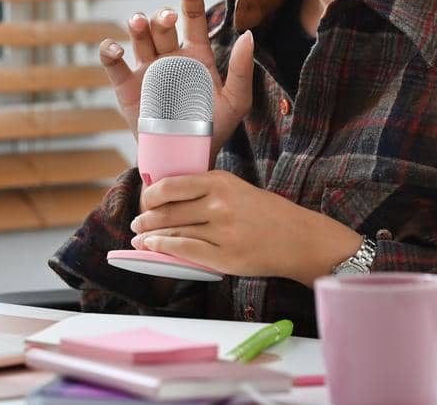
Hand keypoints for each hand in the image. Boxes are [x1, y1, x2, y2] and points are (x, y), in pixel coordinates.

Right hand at [97, 0, 256, 165]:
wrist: (184, 157)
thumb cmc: (213, 129)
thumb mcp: (236, 101)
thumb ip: (241, 69)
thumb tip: (247, 35)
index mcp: (196, 55)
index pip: (193, 20)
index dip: (192, 0)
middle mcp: (170, 56)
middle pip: (163, 25)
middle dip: (164, 16)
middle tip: (169, 18)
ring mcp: (147, 69)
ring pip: (139, 37)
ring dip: (138, 25)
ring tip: (140, 23)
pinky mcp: (125, 86)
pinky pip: (113, 63)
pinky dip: (109, 51)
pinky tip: (115, 48)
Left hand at [127, 170, 363, 284]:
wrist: (299, 238)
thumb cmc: (267, 213)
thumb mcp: (236, 189)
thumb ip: (206, 190)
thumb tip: (167, 197)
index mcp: (220, 181)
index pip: (171, 186)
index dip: (150, 195)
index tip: (144, 201)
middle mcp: (219, 203)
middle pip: (167, 210)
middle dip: (146, 218)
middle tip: (137, 222)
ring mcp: (221, 230)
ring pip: (173, 230)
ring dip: (150, 235)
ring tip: (140, 237)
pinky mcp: (224, 256)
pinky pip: (184, 250)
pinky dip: (163, 248)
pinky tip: (152, 247)